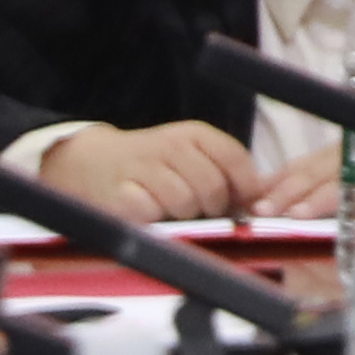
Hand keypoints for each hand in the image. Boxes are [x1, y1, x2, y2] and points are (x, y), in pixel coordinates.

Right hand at [43, 118, 260, 224]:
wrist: (91, 163)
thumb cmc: (153, 166)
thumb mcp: (191, 157)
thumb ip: (226, 174)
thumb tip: (263, 201)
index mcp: (194, 134)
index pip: (235, 158)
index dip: (245, 188)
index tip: (241, 205)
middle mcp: (170, 145)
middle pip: (213, 187)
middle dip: (213, 208)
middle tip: (200, 211)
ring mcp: (143, 167)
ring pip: (185, 203)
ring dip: (183, 216)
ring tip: (172, 211)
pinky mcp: (120, 193)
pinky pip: (152, 213)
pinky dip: (155, 220)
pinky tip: (149, 213)